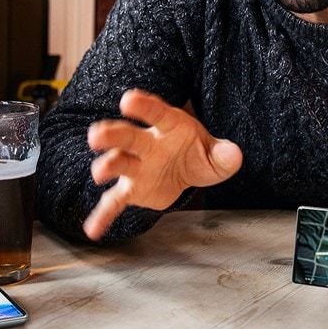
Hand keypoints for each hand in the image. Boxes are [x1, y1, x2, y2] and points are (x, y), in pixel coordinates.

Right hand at [83, 89, 242, 240]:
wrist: (184, 170)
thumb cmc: (197, 154)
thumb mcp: (216, 154)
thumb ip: (224, 154)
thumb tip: (234, 154)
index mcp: (168, 127)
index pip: (156, 114)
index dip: (143, 106)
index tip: (128, 99)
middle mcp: (147, 144)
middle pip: (128, 137)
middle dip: (112, 135)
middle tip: (96, 134)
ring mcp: (136, 166)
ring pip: (118, 163)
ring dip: (107, 166)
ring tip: (99, 172)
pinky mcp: (131, 189)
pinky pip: (114, 202)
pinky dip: (103, 215)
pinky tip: (92, 229)